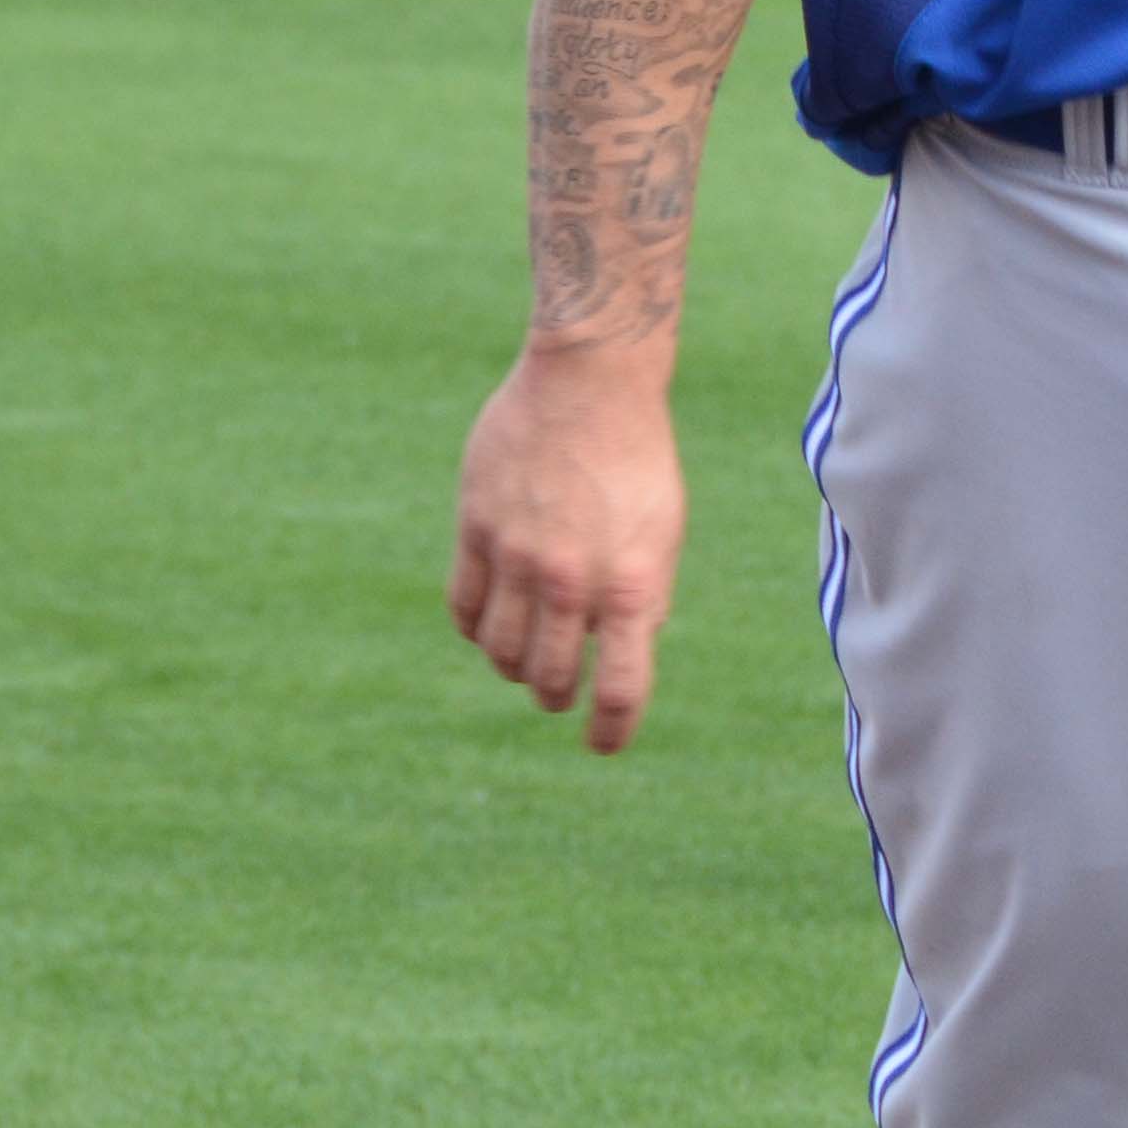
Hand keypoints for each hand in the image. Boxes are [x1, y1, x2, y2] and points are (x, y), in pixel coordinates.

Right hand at [450, 340, 685, 754]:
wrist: (592, 381)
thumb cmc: (637, 458)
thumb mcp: (664, 530)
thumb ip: (645, 593)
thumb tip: (625, 648)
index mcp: (632, 583)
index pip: (619, 688)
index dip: (611, 730)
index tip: (603, 746)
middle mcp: (573, 579)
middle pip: (548, 679)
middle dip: (555, 695)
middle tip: (558, 690)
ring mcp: (518, 556)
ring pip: (500, 653)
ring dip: (514, 667)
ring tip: (526, 655)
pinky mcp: (476, 530)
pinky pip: (464, 609)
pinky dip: (476, 631)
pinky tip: (491, 625)